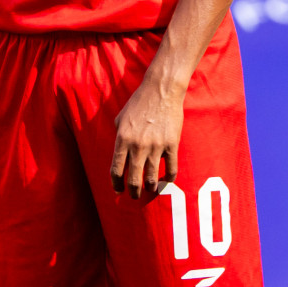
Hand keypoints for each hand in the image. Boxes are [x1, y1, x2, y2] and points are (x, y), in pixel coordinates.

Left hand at [111, 72, 184, 199]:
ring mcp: (156, 146)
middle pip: (133, 179)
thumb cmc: (139, 102)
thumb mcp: (120, 118)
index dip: (116, 184)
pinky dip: (168, 178)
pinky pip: (171, 168)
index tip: (118, 190)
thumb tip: (119, 152)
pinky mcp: (171, 144)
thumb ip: (118, 136)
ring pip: (151, 178)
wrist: (162, 90)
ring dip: (150, 188)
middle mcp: (138, 146)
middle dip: (133, 192)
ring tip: (150, 190)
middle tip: (134, 196)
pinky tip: (166, 180)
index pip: (116, 170)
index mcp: (123, 140)